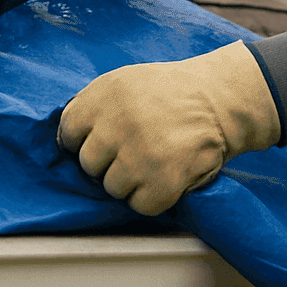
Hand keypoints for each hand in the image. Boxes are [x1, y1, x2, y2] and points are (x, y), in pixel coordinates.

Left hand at [58, 41, 279, 214]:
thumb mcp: (127, 81)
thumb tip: (66, 141)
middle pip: (88, 164)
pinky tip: (166, 174)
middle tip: (133, 150)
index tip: (102, 142)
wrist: (220, 99)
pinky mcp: (163, 181)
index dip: (83, 140)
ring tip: (153, 160)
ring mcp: (140, 155)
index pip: (68, 132)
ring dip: (131, 180)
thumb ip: (95, 105)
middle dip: (108, 161)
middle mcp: (118, 124)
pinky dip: (154, 196)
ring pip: (112, 188)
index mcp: (106, 95)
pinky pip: (140, 205)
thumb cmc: (171, 92)